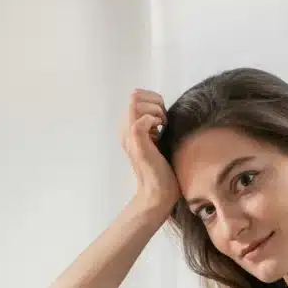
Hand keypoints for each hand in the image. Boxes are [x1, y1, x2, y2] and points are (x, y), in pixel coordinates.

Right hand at [119, 88, 181, 212]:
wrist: (159, 191)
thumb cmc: (162, 167)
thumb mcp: (157, 139)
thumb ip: (154, 122)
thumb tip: (161, 106)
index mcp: (127, 127)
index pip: (136, 95)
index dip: (154, 100)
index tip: (163, 119)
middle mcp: (123, 130)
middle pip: (135, 95)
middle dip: (155, 103)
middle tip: (164, 121)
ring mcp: (128, 137)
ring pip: (135, 103)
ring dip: (155, 111)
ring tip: (162, 127)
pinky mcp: (136, 144)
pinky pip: (141, 120)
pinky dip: (154, 121)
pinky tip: (160, 133)